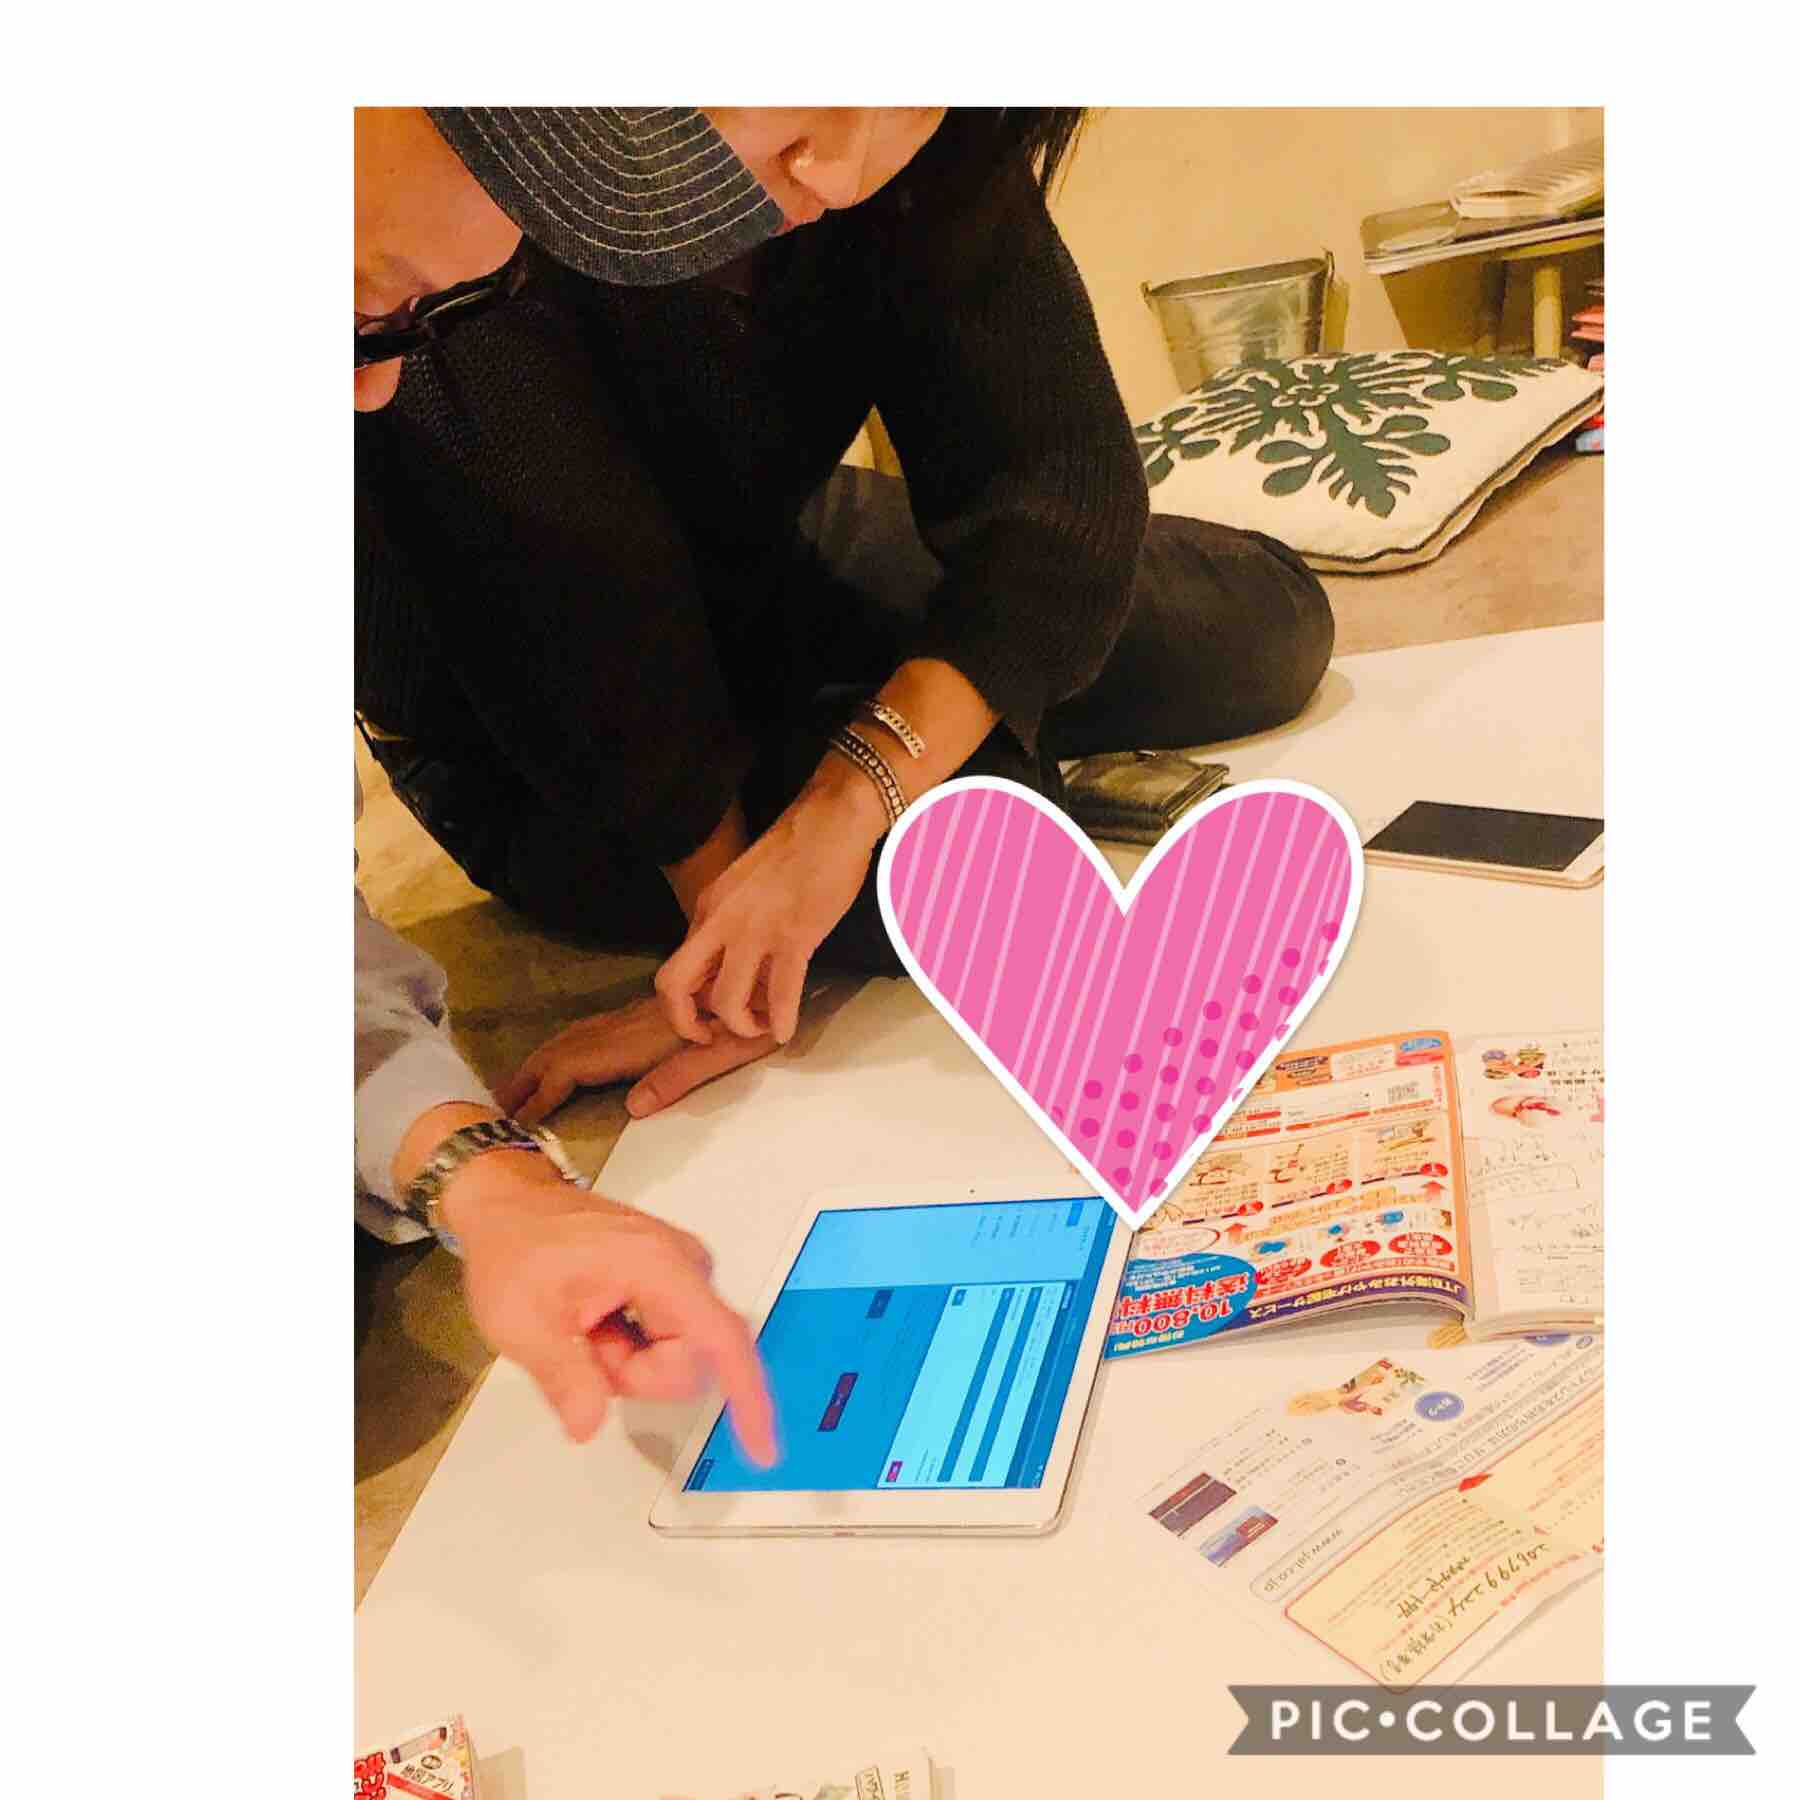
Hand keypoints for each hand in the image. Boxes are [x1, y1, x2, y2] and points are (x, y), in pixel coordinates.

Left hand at [439, 1152, 776, 1461]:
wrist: (509, 1205)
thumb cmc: (513, 1249)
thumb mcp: (521, 1321)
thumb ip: (563, 1376)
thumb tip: (589, 1426)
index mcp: (655, 1265)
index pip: (720, 1337)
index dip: (746, 1395)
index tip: (761, 1448)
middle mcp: (684, 1263)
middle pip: (690, 1362)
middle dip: (637, 1375)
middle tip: (585, 1345)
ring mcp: (682, 1269)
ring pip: (679, 1356)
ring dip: (629, 1363)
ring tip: (585, 1329)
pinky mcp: (674, 1279)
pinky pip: (671, 1339)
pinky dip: (633, 1348)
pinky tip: (597, 1324)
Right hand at [495, 995, 778, 1125]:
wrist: (760, 976)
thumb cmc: (746, 1024)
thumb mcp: (720, 1054)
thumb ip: (678, 1078)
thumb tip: (632, 1108)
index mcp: (638, 1039)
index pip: (574, 1066)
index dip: (543, 1094)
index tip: (519, 1122)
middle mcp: (625, 1024)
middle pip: (561, 1050)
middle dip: (526, 1079)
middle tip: (495, 1108)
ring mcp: (629, 1018)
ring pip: (570, 1038)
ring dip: (537, 1063)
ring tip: (513, 1089)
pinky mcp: (638, 1015)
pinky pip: (584, 1032)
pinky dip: (558, 1048)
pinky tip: (557, 1058)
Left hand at [656, 760, 884, 1044]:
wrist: (829, 822)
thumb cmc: (794, 851)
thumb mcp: (742, 886)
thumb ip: (729, 923)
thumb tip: (731, 964)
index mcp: (708, 909)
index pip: (673, 967)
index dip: (679, 1005)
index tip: (702, 1019)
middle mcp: (721, 922)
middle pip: (675, 985)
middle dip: (688, 1023)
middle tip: (713, 1036)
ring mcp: (756, 931)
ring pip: (726, 999)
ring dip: (741, 1027)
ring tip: (759, 1029)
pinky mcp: (795, 936)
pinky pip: (781, 993)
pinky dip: (781, 1021)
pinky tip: (786, 1032)